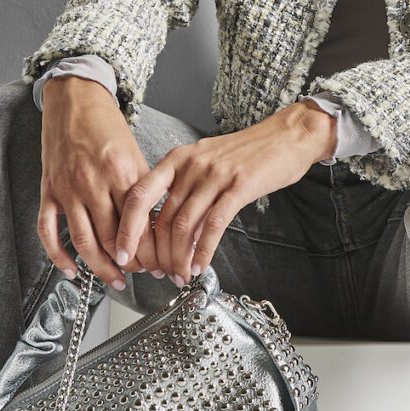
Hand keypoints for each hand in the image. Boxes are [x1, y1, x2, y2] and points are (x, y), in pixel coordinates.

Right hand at [37, 75, 153, 290]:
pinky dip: (58, 257)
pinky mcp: (49, 191)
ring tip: (113, 280)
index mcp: (122, 172)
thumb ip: (143, 189)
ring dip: (99, 268)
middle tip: (139, 276)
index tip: (158, 264)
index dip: (150, 251)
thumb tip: (155, 227)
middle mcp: (94, 183)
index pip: (139, 225)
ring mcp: (68, 189)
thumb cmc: (107, 126)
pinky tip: (70, 271)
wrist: (74, 99)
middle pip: (112, 238)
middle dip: (129, 264)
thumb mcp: (134, 153)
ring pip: (83, 242)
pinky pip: (49, 232)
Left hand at [113, 103, 336, 285]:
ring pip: (185, 226)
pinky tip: (200, 265)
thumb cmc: (247, 152)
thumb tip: (167, 229)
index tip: (123, 253)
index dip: (127, 229)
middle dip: (157, 254)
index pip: (138, 196)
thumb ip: (184, 191)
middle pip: (161, 218)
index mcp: (176, 159)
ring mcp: (215, 175)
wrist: (286, 136)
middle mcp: (191, 166)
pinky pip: (214, 225)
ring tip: (180, 274)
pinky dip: (203, 251)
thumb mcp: (205, 162)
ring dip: (179, 258)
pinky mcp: (239, 187)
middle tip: (159, 273)